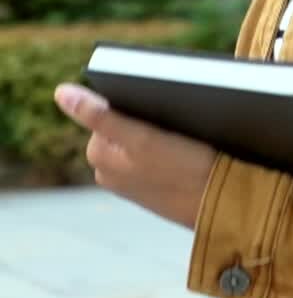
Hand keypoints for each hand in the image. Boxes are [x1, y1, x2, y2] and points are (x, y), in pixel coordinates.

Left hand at [54, 83, 217, 229]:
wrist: (228, 205)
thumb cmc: (185, 171)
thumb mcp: (140, 138)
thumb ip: (99, 116)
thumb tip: (60, 93)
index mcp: (99, 155)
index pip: (108, 106)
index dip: (135, 96)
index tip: (160, 98)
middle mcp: (109, 169)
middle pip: (123, 119)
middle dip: (144, 112)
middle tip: (174, 117)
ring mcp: (131, 179)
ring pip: (140, 134)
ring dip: (158, 126)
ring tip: (184, 130)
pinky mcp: (152, 185)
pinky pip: (154, 151)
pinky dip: (168, 143)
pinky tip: (187, 145)